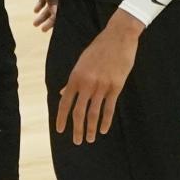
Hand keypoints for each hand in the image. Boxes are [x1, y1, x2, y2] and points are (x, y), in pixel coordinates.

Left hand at [31, 0, 61, 32]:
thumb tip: (55, 12)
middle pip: (56, 7)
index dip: (54, 20)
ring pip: (50, 1)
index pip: (61, 8)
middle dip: (48, 19)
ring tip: (35, 22)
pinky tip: (35, 9)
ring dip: (43, 12)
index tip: (46, 29)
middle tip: (39, 28)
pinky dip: (41, 1)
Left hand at [56, 11, 142, 144]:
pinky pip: (109, 108)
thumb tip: (63, 94)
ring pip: (94, 113)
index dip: (62, 118)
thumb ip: (73, 81)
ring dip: (91, 128)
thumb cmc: (99, 49)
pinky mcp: (116, 86)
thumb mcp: (81, 63)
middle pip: (79, 112)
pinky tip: (104, 130)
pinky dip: (106, 121)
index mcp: (76, 77)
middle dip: (77, 129)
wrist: (119, 37)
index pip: (65, 102)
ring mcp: (102, 85)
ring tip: (90, 139)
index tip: (60, 130)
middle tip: (77, 141)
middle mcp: (87, 83)